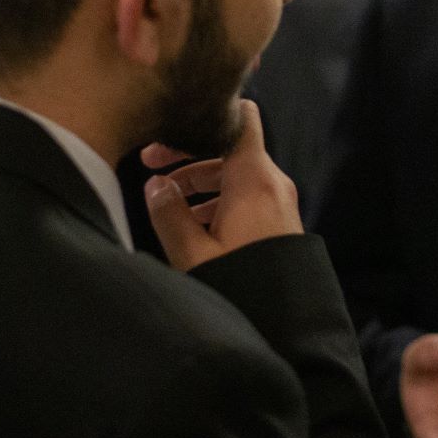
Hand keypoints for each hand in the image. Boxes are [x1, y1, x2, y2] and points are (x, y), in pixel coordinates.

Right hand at [142, 100, 301, 270]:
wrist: (289, 323)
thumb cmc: (241, 284)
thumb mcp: (193, 254)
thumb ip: (169, 214)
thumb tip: (155, 185)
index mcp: (254, 178)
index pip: (242, 118)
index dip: (210, 113)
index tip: (172, 125)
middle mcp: (272, 182)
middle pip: (229, 148)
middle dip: (188, 155)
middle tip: (148, 165)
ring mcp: (279, 201)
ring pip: (235, 174)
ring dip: (200, 181)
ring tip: (165, 201)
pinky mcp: (279, 220)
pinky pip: (246, 196)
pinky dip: (218, 199)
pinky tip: (191, 223)